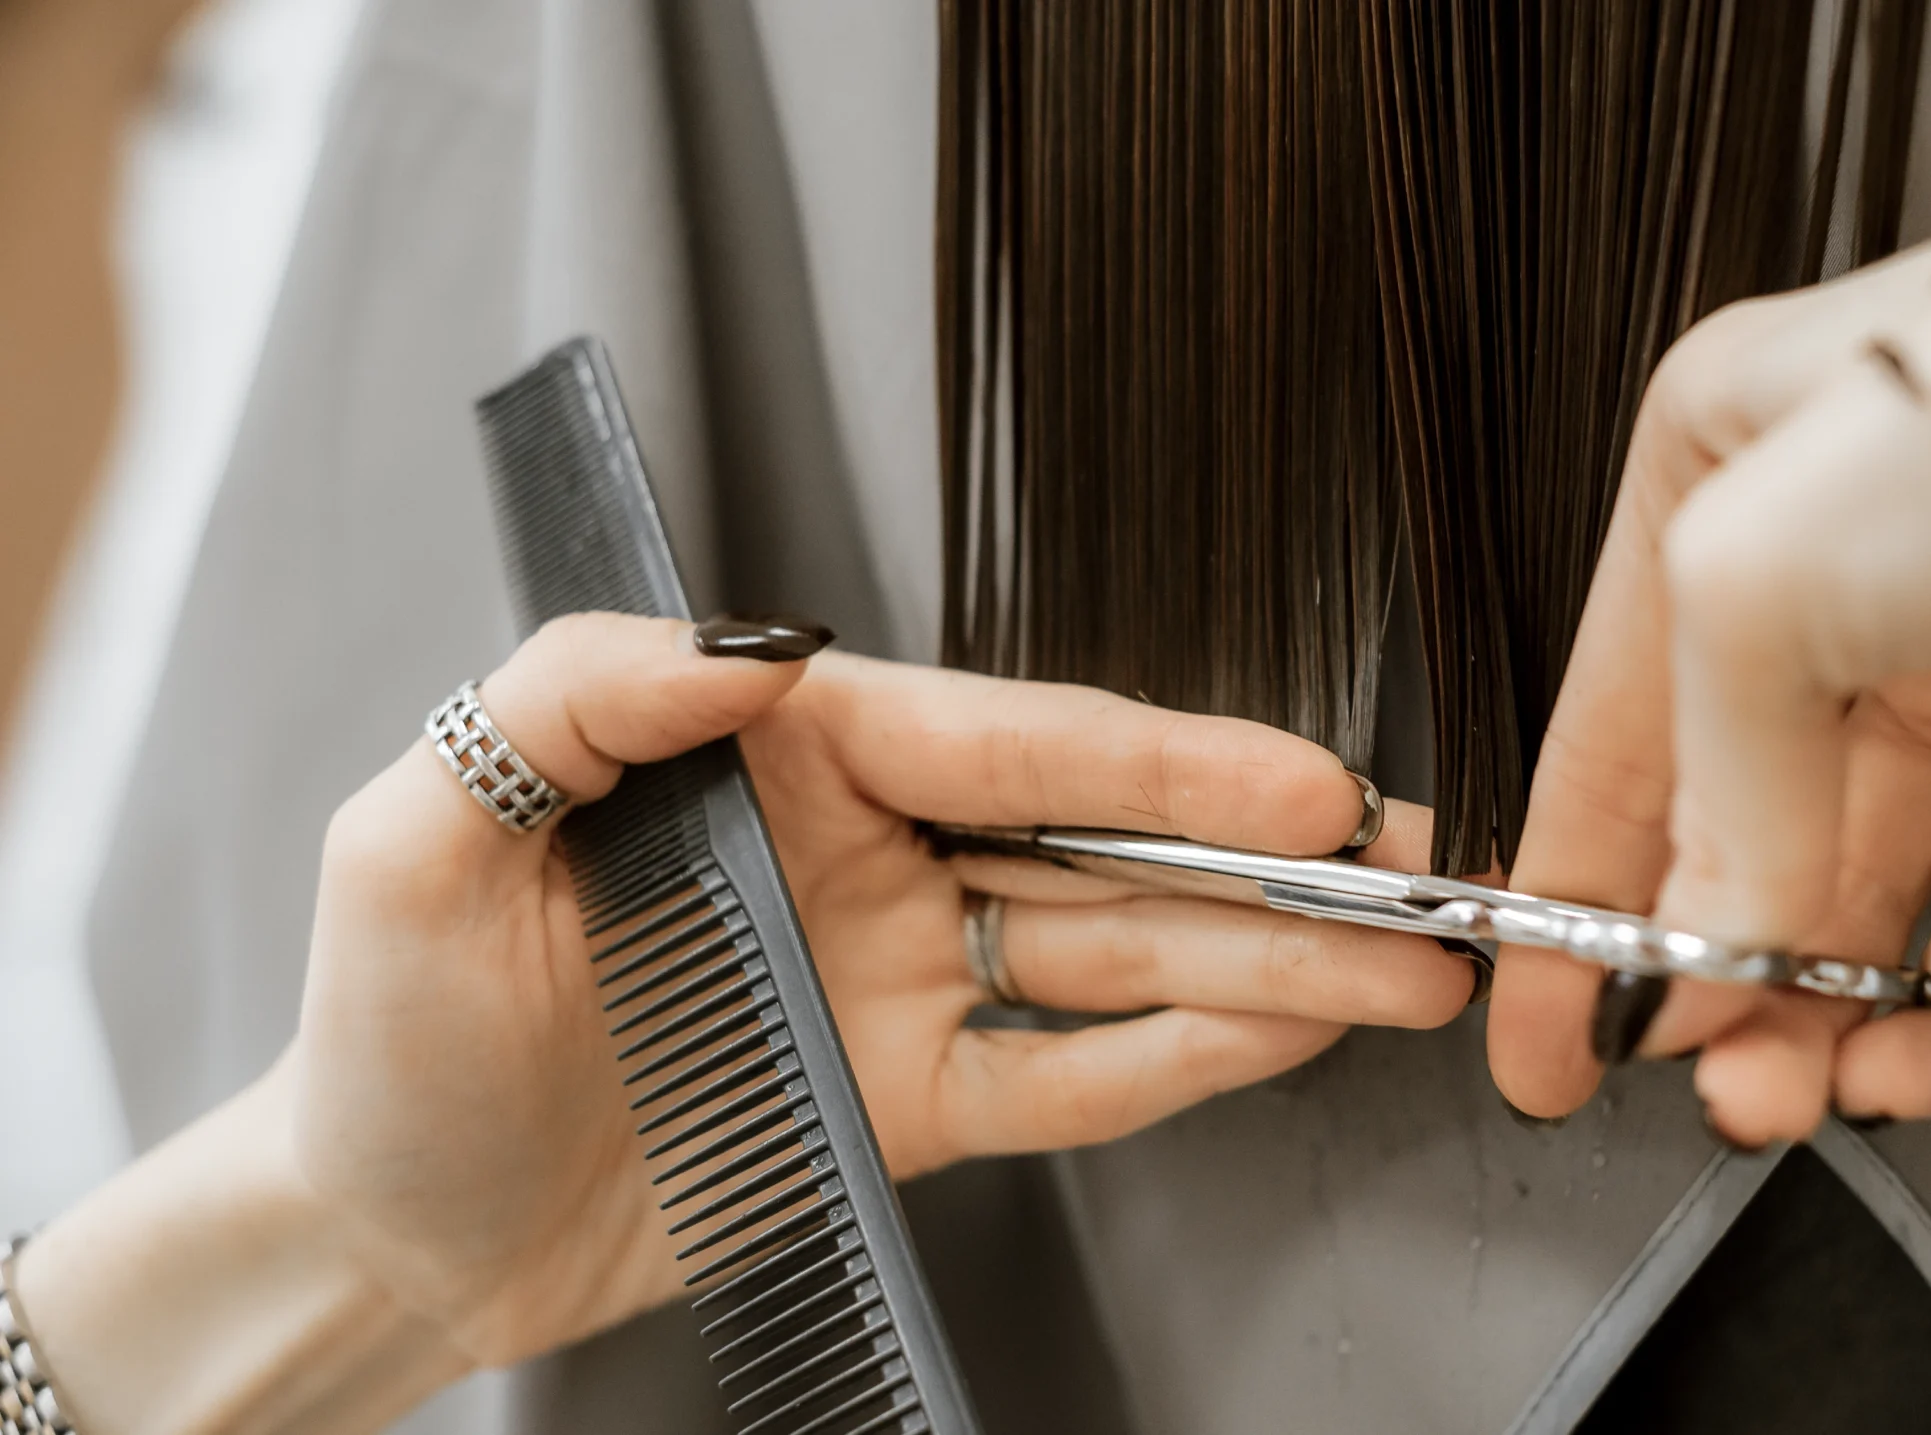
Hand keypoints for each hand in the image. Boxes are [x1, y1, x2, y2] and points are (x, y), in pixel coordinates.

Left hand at [21, 612, 1468, 1429]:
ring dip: (1267, 964)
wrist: (380, 1237)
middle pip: (1099, 842)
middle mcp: (862, 854)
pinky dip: (1181, 1061)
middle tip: (1410, 870)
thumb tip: (747, 637)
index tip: (1292, 782)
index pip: (1002, 738)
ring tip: (1402, 967)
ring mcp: (901, 977)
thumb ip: (581, 698)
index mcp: (770, 757)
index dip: (1164, 761)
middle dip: (1268, 857)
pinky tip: (1283, 1034)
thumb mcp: (423, 835)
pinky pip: (1068, 1074)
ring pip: (1116, 955)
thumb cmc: (385, 1036)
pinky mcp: (912, 1098)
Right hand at [1490, 88, 1930, 1140]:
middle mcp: (1836, 561)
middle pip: (1741, 815)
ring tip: (1794, 1091)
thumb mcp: (1757, 578)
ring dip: (1823, 1000)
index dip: (1569, 892)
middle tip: (1692, 1077)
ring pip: (1871, 871)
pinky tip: (1916, 1057)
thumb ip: (1715, 789)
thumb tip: (1705, 942)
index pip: (1609, 726)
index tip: (1542, 1025)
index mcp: (1710, 479)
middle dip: (1708, 964)